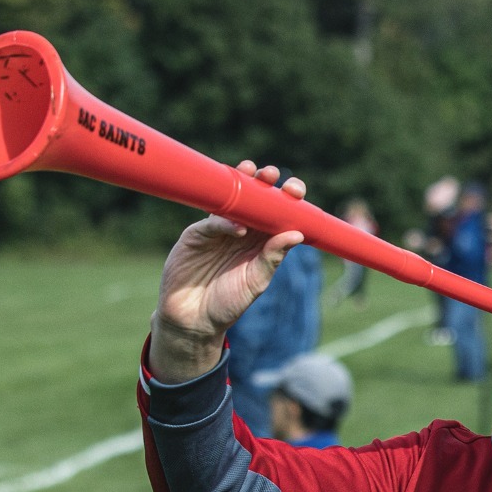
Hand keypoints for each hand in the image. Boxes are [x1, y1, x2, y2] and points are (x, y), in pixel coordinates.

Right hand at [150, 161, 304, 381]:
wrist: (194, 318)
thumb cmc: (228, 302)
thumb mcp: (256, 282)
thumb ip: (272, 259)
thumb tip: (297, 234)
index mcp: (262, 241)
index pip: (277, 213)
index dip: (287, 199)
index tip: (296, 191)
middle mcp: (242, 231)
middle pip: (255, 199)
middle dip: (265, 182)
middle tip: (273, 174)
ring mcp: (218, 230)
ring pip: (231, 201)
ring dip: (242, 185)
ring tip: (254, 173)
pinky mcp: (197, 235)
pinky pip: (212, 222)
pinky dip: (225, 222)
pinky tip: (238, 229)